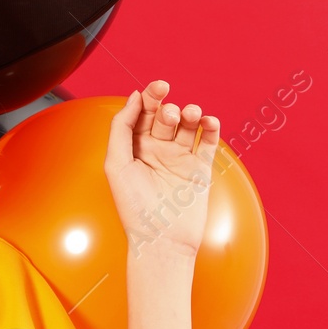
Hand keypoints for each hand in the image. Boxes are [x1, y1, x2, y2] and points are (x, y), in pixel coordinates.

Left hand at [103, 80, 220, 261]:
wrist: (162, 240)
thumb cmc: (134, 207)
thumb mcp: (116, 164)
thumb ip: (121, 128)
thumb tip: (133, 96)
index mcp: (134, 147)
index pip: (142, 113)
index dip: (149, 97)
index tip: (157, 88)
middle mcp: (157, 150)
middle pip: (164, 116)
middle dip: (167, 107)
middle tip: (170, 112)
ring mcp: (179, 158)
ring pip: (188, 124)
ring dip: (191, 113)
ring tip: (191, 115)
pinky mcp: (200, 168)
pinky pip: (207, 141)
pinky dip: (210, 127)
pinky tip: (209, 121)